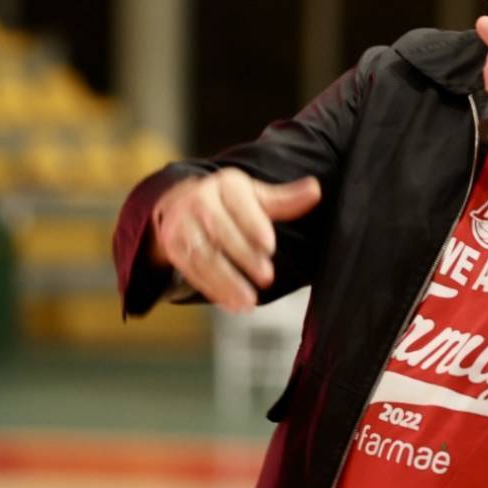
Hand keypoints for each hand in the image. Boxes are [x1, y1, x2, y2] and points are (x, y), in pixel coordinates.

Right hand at [150, 168, 321, 311]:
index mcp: (225, 185)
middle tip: (267, 277)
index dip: (254, 225)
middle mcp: (199, 201)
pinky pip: (192, 271)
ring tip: (248, 301)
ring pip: (204, 255)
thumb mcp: (255, 195)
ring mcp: (182, 225)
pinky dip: (212, 289)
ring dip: (226, 281)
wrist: (180, 202)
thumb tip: (314, 190)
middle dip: (244, 257)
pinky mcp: (173, 248)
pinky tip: (230, 303)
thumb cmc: (228, 201)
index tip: (270, 247)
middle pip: (221, 232)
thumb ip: (284, 199)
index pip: (239, 204)